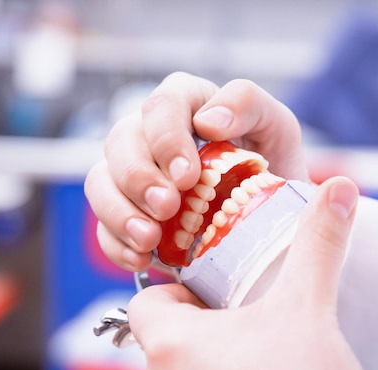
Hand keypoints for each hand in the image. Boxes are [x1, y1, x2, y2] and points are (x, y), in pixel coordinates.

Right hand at [84, 72, 309, 271]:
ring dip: (119, 212)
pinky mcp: (128, 212)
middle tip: (166, 208)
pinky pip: (103, 226)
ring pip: (100, 182)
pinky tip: (140, 258)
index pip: (161, 106)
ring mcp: (133, 173)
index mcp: (185, 103)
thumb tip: (208, 120)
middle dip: (138, 178)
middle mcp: (150, 133)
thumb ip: (248, 105)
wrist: (268, 213)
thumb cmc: (271, 163)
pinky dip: (116, 244)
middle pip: (120, 143)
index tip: (187, 177)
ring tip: (149, 240)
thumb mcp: (276, 128)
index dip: (166, 140)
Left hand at [128, 177, 370, 369]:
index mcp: (171, 348)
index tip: (220, 291)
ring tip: (259, 353)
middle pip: (166, 338)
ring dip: (212, 358)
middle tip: (248, 317)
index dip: (182, 290)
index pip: (147, 302)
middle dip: (204, 323)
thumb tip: (340, 187)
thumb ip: (319, 244)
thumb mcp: (311, 308)